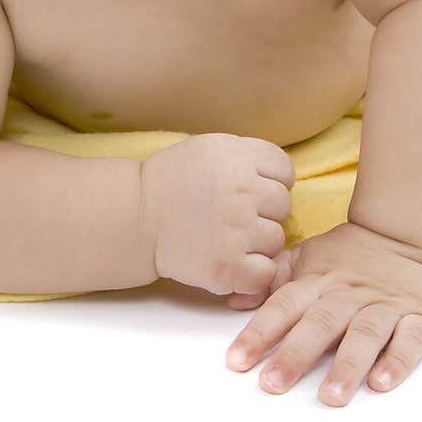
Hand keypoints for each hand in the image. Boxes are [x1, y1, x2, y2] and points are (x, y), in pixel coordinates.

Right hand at [140, 133, 294, 295]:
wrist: (137, 217)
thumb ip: (248, 157)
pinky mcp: (229, 267)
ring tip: (227, 237)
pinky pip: (265, 272)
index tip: (250, 191)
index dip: (271, 182)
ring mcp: (237, 230)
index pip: (285, 171)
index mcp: (238, 156)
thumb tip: (284, 179)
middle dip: (264, 212)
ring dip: (257, 243)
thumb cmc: (173, 182)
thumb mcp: (210, 148)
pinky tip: (231, 261)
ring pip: (276, 239)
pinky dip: (252, 273)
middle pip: (283, 205)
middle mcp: (242, 190)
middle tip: (234, 216)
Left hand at [224, 221, 421, 404]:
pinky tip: (381, 382)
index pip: (283, 306)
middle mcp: (349, 295)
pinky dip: (397, 361)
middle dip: (295, 355)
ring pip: (365, 335)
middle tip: (272, 384)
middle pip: (320, 324)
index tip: (236, 361)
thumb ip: (273, 279)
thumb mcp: (308, 258)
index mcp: (318, 281)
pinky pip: (410, 340)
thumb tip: (234, 302)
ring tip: (330, 396)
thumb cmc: (349, 255)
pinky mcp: (420, 318)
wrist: (408, 235)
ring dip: (347, 366)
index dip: (259, 332)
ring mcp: (386, 306)